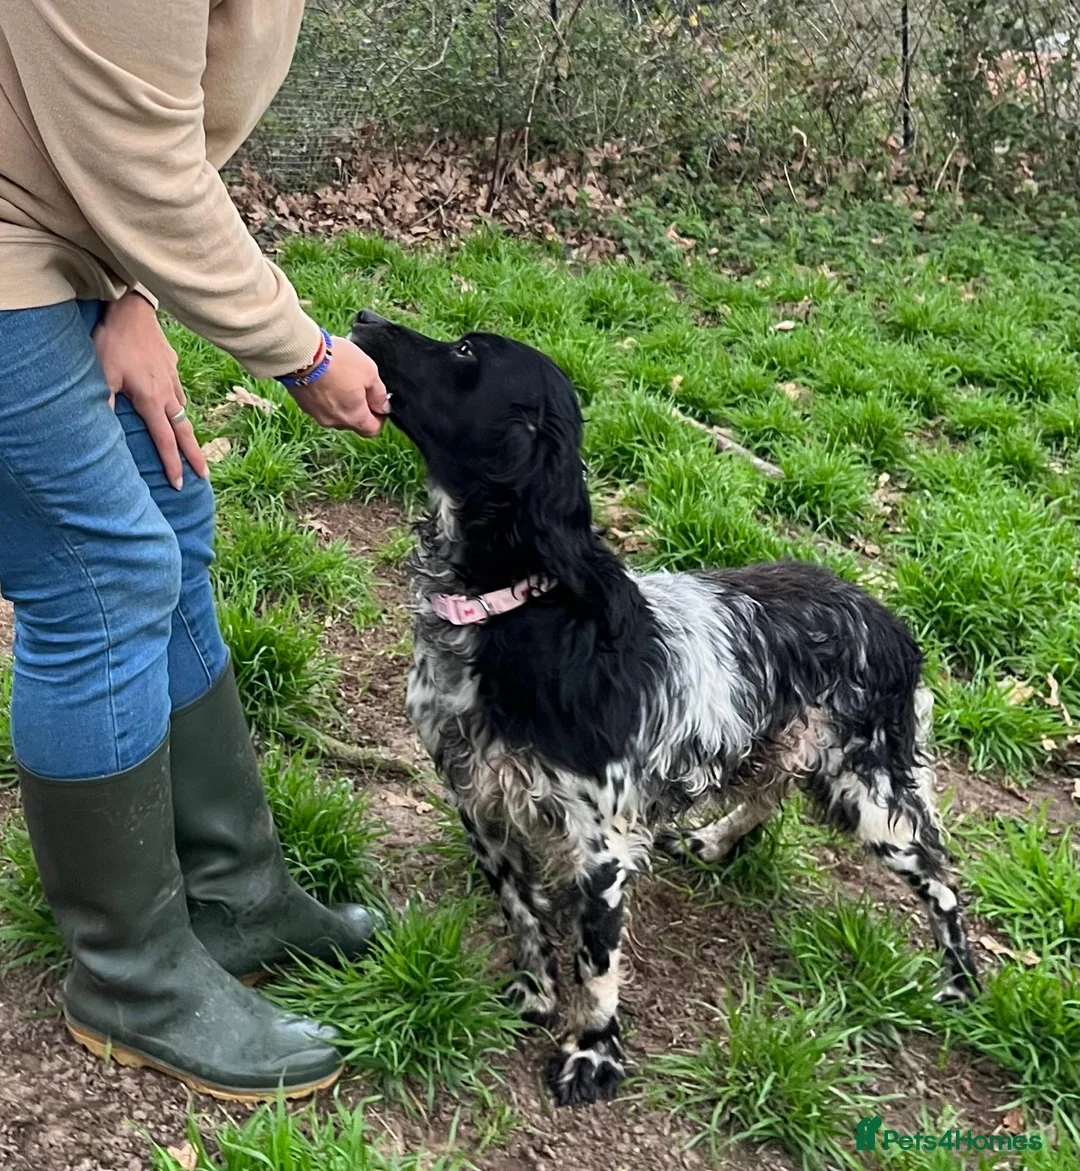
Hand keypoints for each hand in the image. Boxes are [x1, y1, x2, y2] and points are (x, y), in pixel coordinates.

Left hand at [93, 290, 207, 488]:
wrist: (132, 310)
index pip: (165, 440)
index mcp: (152, 400)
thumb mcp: (103, 373)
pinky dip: (179, 408)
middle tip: (204, 476)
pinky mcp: (172, 367)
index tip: (179, 483)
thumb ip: (105, 403)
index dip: (172, 464)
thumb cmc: (114, 341)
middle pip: (185, 432)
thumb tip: (101, 431)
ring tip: (190, 448)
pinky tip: (175, 409)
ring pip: (183, 412)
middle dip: (195, 456)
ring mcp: (173, 380)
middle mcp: (168, 394)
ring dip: (187, 432)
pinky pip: (179, 394)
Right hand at [288, 336, 387, 436]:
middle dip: (360, 408)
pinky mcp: (303, 405)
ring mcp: (316, 415)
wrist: (300, 353)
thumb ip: (379, 394)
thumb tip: (383, 408)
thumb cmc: (338, 361)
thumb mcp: (369, 373)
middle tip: (360, 385)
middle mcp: (335, 422)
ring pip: (336, 413)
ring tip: (340, 378)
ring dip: (342, 401)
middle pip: (353, 422)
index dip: (379, 418)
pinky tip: (325, 378)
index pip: (372, 430)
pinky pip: (320, 405)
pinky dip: (326, 396)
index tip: (378, 403)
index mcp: (354, 418)